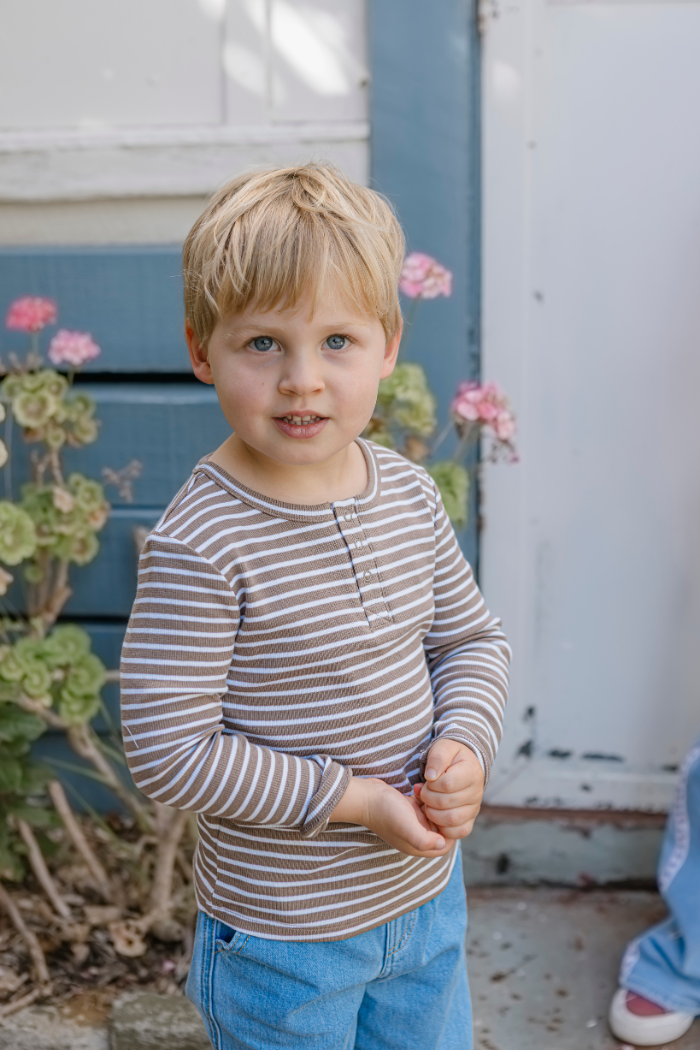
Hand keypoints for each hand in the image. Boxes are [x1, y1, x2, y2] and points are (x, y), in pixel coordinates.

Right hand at [330, 778, 452, 857]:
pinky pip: (423, 806)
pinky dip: (425, 798)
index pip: (445, 846)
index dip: (450, 832)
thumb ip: (425, 840)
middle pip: (441, 831)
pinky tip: (418, 789)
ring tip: (427, 795)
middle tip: (440, 802)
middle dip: (444, 816)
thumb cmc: (385, 811)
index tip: (448, 814)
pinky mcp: (407, 810)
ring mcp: (411, 823)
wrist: (364, 796)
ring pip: (433, 817)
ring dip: (435, 805)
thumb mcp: (407, 827)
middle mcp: (415, 836)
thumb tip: (443, 843)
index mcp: (417, 846)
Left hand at [414, 740, 483, 839]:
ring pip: (451, 820)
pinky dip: (443, 827)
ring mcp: (474, 809)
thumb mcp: (443, 748)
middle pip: (446, 803)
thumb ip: (437, 758)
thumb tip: (431, 776)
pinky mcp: (470, 821)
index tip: (428, 779)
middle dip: (428, 798)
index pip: (447, 784)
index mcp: (472, 772)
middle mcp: (477, 792)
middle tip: (423, 791)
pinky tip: (435, 815)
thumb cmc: (450, 757)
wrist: (461, 766)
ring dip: (432, 813)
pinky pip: (458, 832)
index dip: (432, 784)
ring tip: (428, 803)